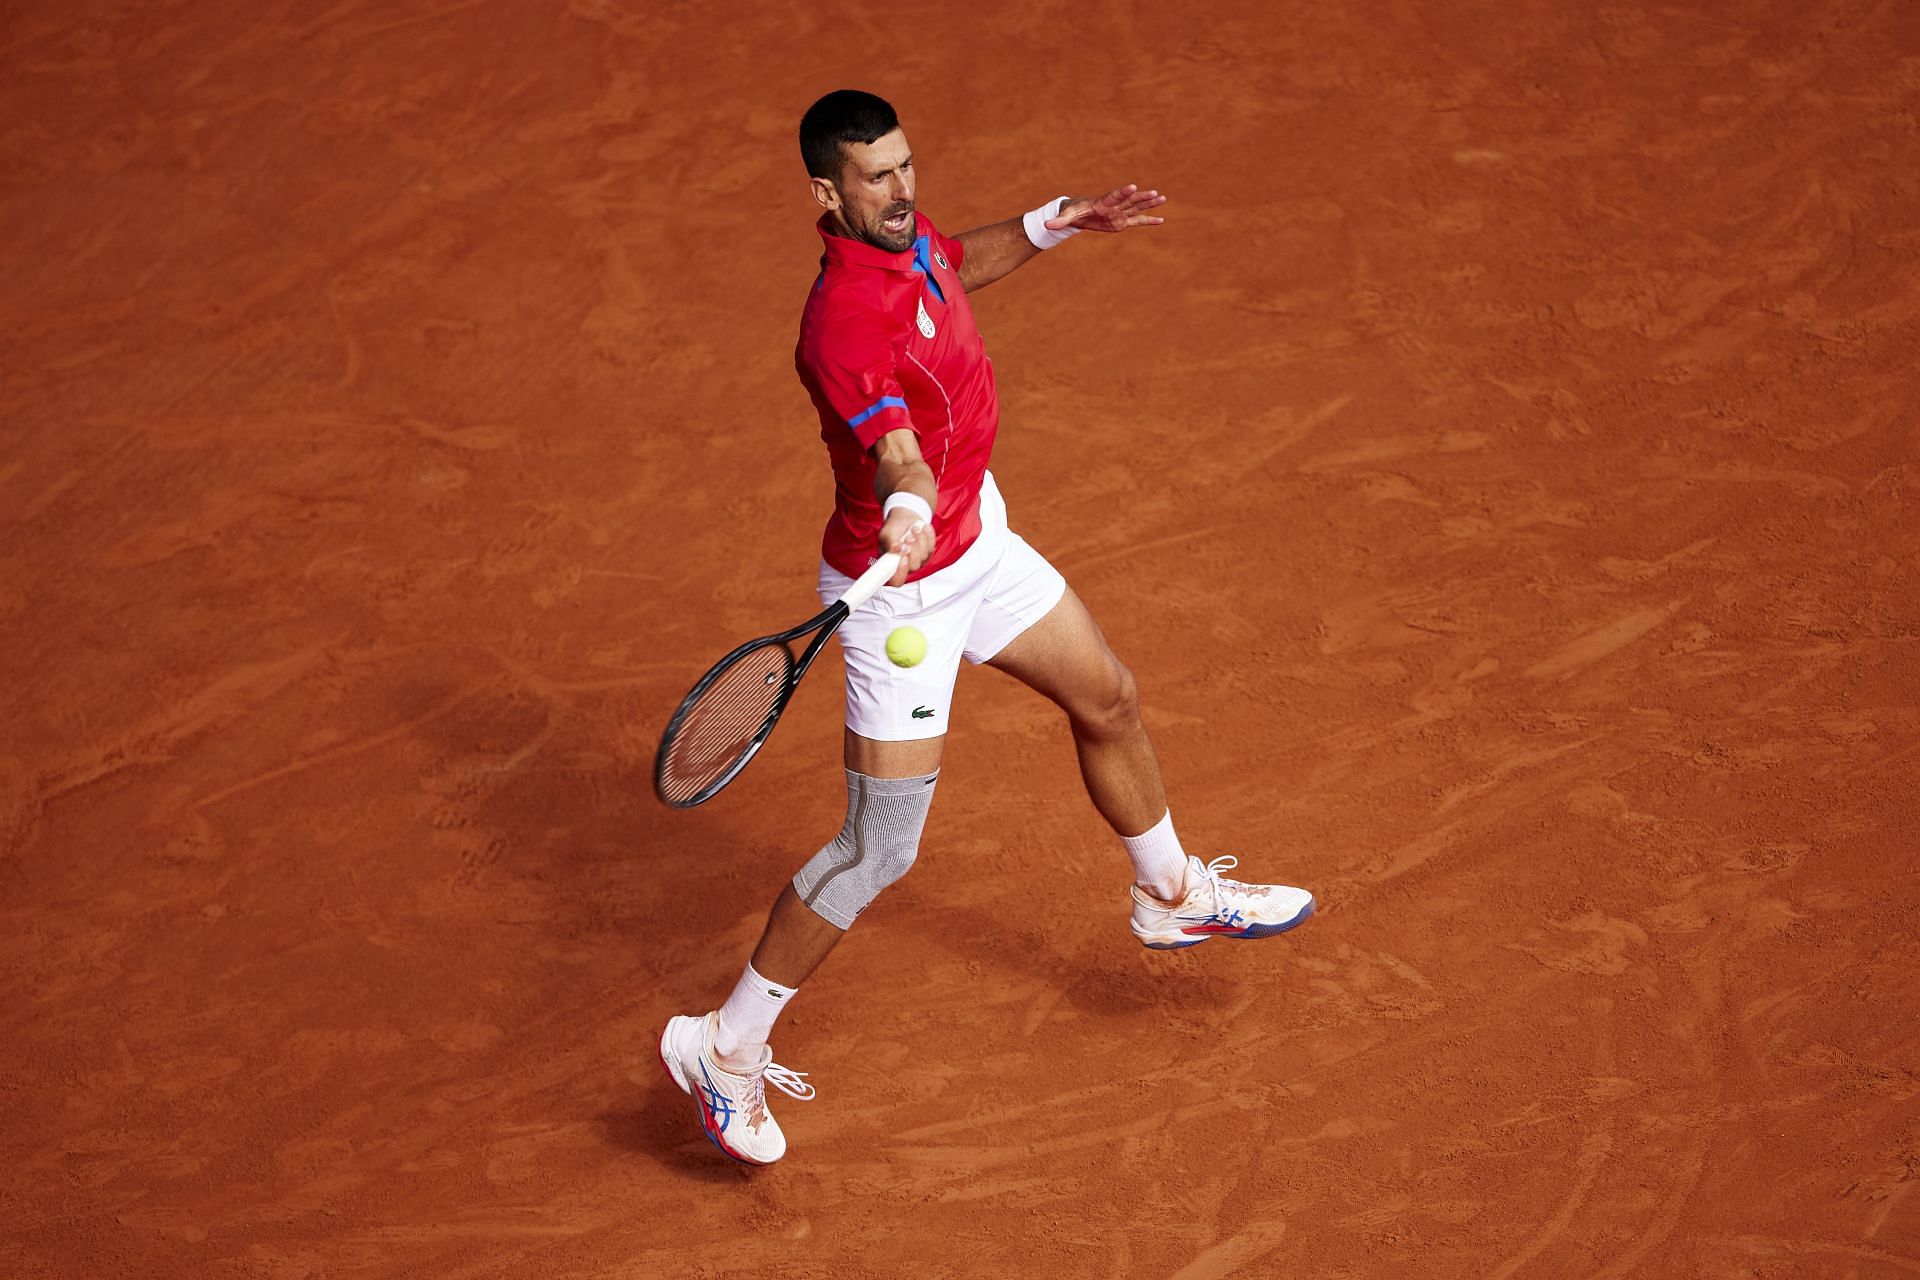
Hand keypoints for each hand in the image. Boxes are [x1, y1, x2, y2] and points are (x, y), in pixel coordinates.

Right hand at [878, 510, 934, 585]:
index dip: (901, 573)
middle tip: (908, 537)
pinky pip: (931, 546)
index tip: (903, 557)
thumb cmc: (893, 528)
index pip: (896, 580)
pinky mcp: (927, 552)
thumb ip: (890, 543)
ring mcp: (917, 560)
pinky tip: (922, 528)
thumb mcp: (886, 533)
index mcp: (890, 565)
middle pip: (914, 567)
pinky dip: (928, 535)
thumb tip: (898, 550)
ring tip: (913, 529)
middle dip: (913, 549)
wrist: (904, 517)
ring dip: (919, 539)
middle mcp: (904, 566)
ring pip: (924, 556)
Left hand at [1045, 184, 1167, 234]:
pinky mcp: (1121, 222)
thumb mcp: (1066, 217)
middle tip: (1155, 193)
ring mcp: (1119, 213)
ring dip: (1149, 204)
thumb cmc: (1072, 213)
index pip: (1114, 196)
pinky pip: (1137, 221)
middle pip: (1130, 200)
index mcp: (1102, 203)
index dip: (1123, 192)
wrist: (1078, 214)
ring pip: (1136, 208)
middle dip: (1142, 197)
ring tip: (1162, 198)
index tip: (1133, 187)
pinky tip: (1161, 220)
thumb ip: (1059, 221)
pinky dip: (1148, 221)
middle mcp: (1114, 206)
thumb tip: (1047, 225)